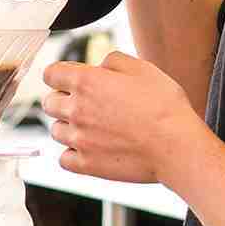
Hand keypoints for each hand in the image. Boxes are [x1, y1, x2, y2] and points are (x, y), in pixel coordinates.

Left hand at [41, 52, 203, 183]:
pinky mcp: (86, 164)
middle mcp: (76, 110)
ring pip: (55, 131)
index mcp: (86, 82)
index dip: (61, 75)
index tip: (69, 79)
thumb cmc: (164, 107)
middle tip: (86, 104)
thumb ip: (113, 60)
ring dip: (68, 126)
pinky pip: (64, 158)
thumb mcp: (142, 68)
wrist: (175, 146)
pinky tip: (90, 148)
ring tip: (93, 127)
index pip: (50, 74)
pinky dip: (72, 153)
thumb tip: (100, 65)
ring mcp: (79, 139)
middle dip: (63, 100)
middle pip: (49, 103)